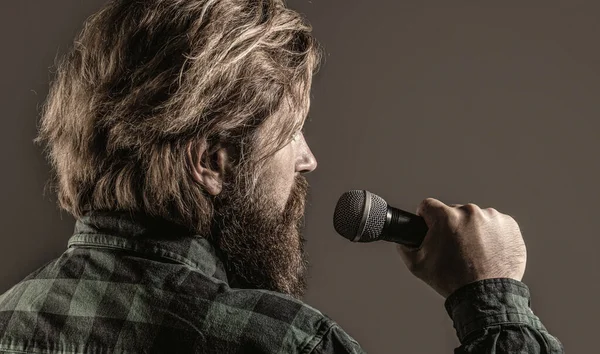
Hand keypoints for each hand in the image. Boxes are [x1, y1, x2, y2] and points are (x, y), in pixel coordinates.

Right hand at [396, 198, 526, 297]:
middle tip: (454, 248)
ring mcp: (492, 218)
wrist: (485, 295)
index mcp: (446, 217)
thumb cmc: (453, 280)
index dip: (425, 218)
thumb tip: (403, 239)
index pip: (428, 206)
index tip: (430, 228)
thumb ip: (405, 247)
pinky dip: (491, 235)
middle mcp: (470, 212)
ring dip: (472, 230)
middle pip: (453, 212)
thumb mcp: (417, 265)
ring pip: (475, 218)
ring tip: (473, 252)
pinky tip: (487, 251)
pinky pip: (495, 224)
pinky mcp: (509, 226)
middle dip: (451, 226)